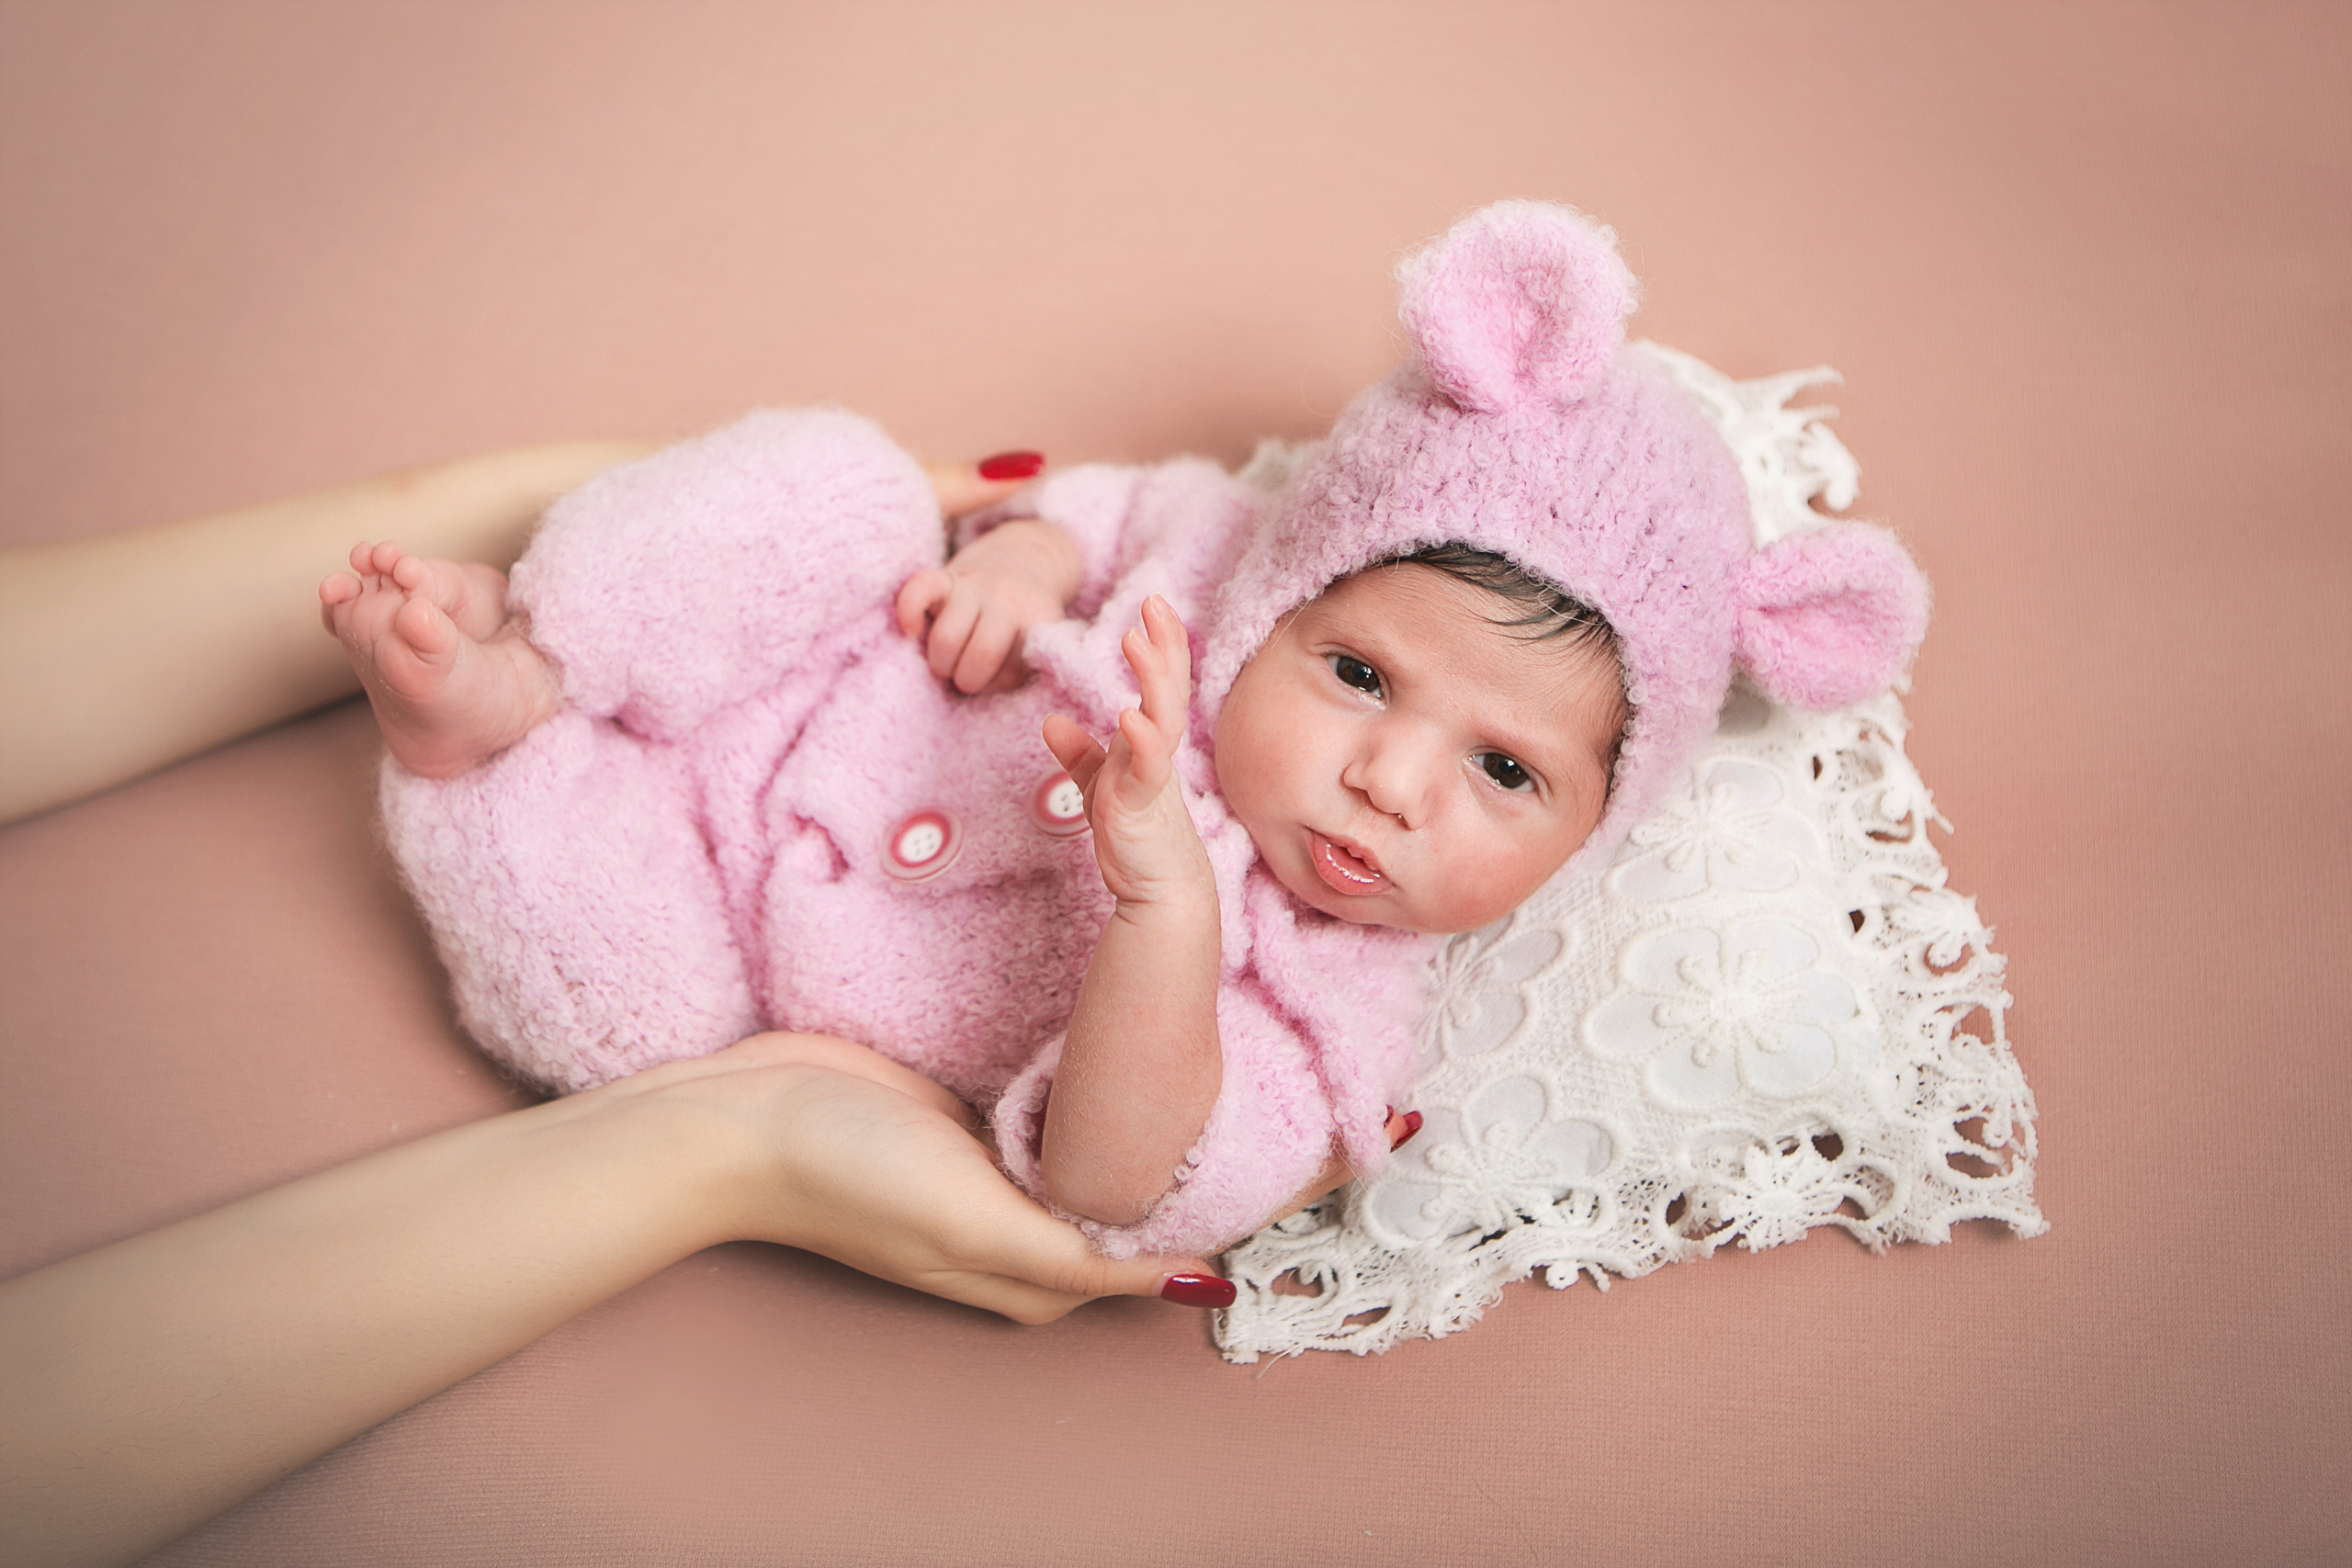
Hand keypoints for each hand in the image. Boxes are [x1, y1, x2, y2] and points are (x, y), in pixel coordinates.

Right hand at [611, 1033, 1221, 1322]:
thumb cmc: (850, 1176)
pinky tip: (1122, 1031)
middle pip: (1132, 1196)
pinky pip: (1047, 1100)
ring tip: (1211, 1041)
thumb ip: (1082, 1255)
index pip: (1157, 1250)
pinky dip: (1086, 1077)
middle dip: (1187, 1147)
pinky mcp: (969, 1111)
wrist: (740, 1118)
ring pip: (1095, 1145)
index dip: (1217, 1204)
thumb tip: (1199, 1286)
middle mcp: (1025, 1225)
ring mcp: (996, 1166)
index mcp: (1038, 1273)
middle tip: (1256, 1068)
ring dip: (1139, 1108)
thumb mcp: (975, 1222)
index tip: (1287, 1144)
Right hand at [894, 520, 1081, 693]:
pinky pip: (920, 589)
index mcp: (1035, 624)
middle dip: (967, 679)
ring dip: (941, 663)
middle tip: (967, 676)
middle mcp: (1007, 602)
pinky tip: (912, 631)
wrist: (1027, 554)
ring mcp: (975, 587)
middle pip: (981, 656)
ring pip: (946, 639)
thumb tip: (976, 690)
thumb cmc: (1023, 619)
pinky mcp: (945, 577)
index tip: (998, 677)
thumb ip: (1019, 669)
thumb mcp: (1039, 644)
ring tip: (947, 662)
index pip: (1012, 674)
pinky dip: (909, 613)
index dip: (999, 684)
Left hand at [1041, 595, 1211, 906]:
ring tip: (1136, 641)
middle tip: (1153, 601)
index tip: (1154, 606)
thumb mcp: (1101, 786)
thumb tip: (1052, 720)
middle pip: (1170, 687)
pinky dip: (1141, 741)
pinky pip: (1147, 767)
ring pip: (1162, 717)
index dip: (1160, 644)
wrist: (1159, 892)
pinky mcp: (1146, 804)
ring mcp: (1155, 776)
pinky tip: (1129, 716)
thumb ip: (1080, 753)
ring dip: (1151, 678)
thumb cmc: (1137, 838)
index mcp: (1149, 742)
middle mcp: (1158, 752)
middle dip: (1164, 644)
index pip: (1161, 683)